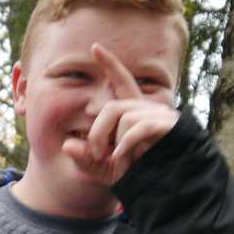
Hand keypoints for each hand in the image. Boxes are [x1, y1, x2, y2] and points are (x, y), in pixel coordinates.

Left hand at [61, 43, 179, 186]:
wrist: (165, 186)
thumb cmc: (135, 175)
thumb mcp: (103, 169)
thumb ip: (84, 159)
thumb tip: (66, 145)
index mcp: (132, 112)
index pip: (121, 82)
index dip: (110, 64)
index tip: (94, 47)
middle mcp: (145, 108)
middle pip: (111, 108)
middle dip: (97, 133)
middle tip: (96, 154)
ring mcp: (158, 116)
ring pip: (123, 118)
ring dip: (114, 142)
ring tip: (119, 160)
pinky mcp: (168, 126)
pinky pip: (138, 127)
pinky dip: (126, 145)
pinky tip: (123, 158)